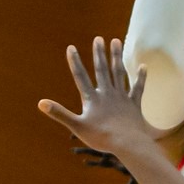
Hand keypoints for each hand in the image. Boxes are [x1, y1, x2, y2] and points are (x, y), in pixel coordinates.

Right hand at [39, 38, 154, 159]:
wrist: (128, 144)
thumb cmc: (101, 137)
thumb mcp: (77, 126)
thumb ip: (60, 113)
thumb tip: (41, 103)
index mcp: (92, 99)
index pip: (81, 77)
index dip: (75, 62)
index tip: (71, 47)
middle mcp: (107, 94)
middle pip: (102, 70)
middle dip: (99, 54)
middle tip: (98, 39)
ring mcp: (122, 98)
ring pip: (119, 73)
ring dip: (116, 57)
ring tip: (116, 41)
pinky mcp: (134, 105)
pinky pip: (138, 88)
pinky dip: (141, 77)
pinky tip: (143, 66)